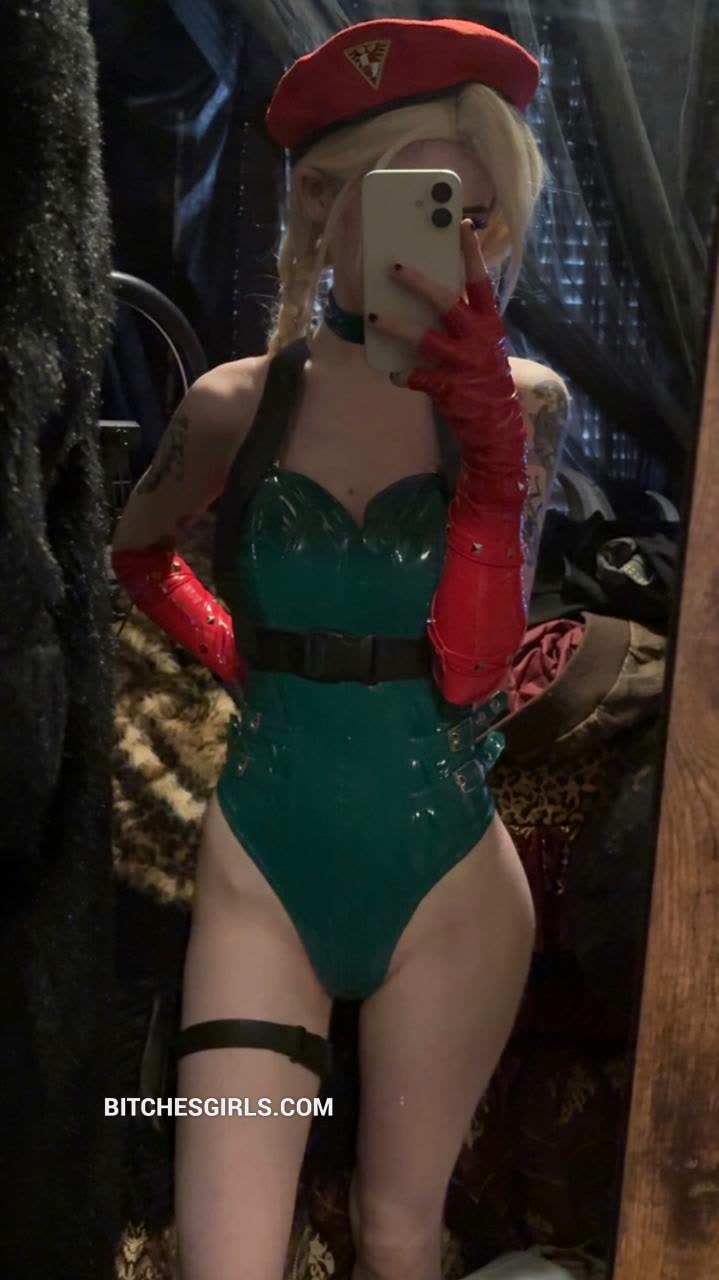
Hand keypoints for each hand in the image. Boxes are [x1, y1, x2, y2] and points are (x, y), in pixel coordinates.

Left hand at [367, 219, 516, 438]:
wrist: (496, 424)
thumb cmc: (483, 375)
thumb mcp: (482, 342)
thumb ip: (462, 318)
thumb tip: (430, 289)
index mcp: (488, 321)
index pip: (479, 280)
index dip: (470, 252)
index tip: (460, 224)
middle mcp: (478, 338)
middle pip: (447, 302)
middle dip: (419, 283)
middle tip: (393, 266)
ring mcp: (464, 364)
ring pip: (426, 339)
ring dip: (398, 327)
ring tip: (374, 317)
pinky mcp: (450, 389)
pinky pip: (418, 378)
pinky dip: (403, 374)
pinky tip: (392, 372)